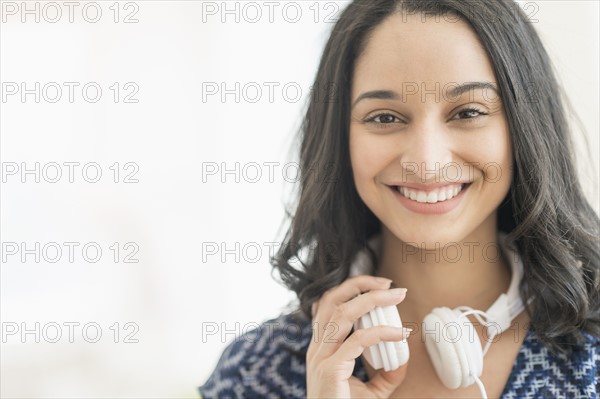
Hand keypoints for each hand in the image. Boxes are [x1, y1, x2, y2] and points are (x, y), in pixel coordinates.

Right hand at [306, 275, 411, 397]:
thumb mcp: (371, 392)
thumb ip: (387, 374)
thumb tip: (404, 356)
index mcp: (321, 347)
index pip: (328, 305)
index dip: (352, 290)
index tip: (380, 287)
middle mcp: (317, 347)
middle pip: (330, 300)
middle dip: (359, 285)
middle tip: (389, 283)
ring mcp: (321, 357)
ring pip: (341, 313)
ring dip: (371, 299)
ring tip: (396, 296)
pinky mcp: (330, 369)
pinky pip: (357, 341)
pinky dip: (381, 332)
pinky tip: (400, 334)